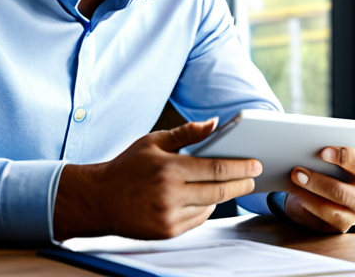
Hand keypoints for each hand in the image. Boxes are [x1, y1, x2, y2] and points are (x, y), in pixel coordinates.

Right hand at [53, 119, 261, 240]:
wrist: (99, 199)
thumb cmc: (127, 167)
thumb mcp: (152, 142)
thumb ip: (186, 133)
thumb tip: (214, 123)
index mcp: (169, 168)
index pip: (215, 168)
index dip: (240, 167)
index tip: (255, 164)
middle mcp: (170, 194)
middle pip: (220, 191)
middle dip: (241, 184)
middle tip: (252, 178)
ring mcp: (169, 215)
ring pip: (210, 206)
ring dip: (224, 196)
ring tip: (232, 185)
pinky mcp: (167, 231)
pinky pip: (198, 219)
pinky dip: (206, 208)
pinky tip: (206, 198)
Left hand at [283, 147, 354, 232]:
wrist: (324, 196)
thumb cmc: (328, 171)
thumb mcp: (331, 162)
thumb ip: (325, 158)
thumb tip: (303, 154)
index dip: (343, 157)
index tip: (323, 152)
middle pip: (340, 192)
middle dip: (316, 182)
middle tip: (297, 173)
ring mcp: (351, 216)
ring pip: (327, 210)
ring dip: (306, 197)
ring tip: (292, 186)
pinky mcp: (336, 228)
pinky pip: (317, 220)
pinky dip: (303, 208)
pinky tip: (294, 197)